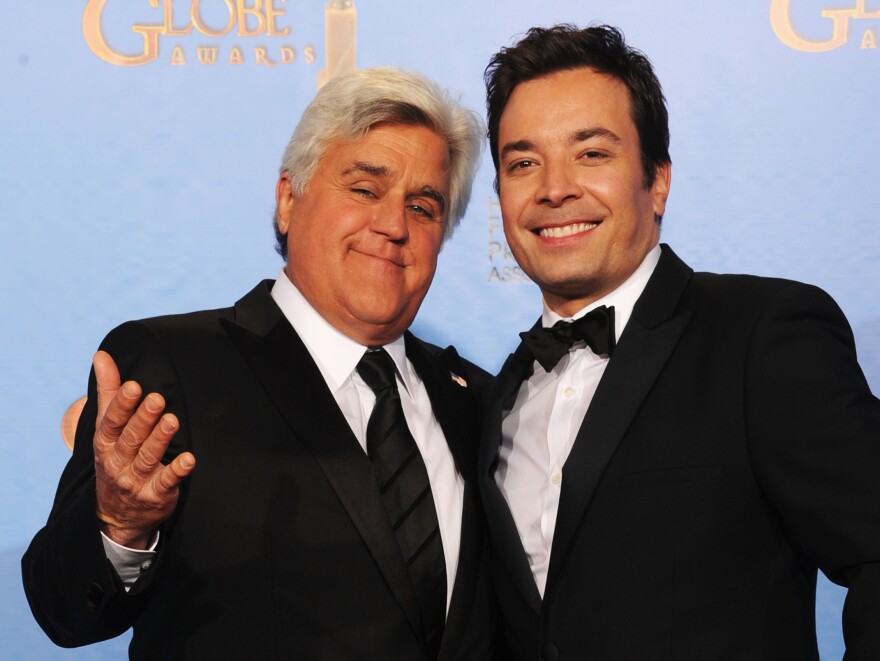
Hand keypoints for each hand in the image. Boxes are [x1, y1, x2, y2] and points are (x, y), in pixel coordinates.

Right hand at [92, 350, 194, 548]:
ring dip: (160, 439)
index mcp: (106, 444)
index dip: (121, 406)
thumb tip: (102, 356)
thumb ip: (108, 392)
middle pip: (131, 439)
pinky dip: (177, 471)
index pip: (112, 423)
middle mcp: (118, 463)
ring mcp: (136, 481)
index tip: (133, 386)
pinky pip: (167, 482)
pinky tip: (189, 460)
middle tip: (156, 399)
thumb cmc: (115, 459)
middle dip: (143, 419)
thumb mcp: (107, 429)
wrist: (116, 515)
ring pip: (148, 458)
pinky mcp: (156, 495)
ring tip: (172, 420)